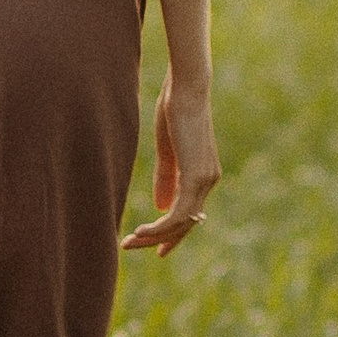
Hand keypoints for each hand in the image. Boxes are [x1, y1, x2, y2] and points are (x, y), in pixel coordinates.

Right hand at [121, 72, 220, 255]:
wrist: (187, 89)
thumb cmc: (175, 110)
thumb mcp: (168, 149)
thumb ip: (166, 177)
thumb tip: (162, 206)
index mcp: (203, 173)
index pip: (189, 213)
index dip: (172, 233)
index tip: (155, 247)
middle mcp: (209, 180)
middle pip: (186, 223)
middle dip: (160, 239)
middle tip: (132, 246)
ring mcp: (205, 180)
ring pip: (182, 222)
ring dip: (155, 235)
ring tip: (129, 240)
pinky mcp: (196, 177)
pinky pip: (179, 214)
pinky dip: (160, 227)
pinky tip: (141, 231)